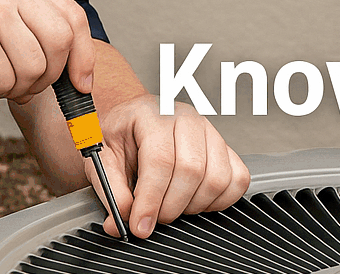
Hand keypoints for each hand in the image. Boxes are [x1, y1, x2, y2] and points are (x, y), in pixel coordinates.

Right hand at [0, 0, 94, 101]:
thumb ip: (33, 25)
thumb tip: (79, 65)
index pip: (72, 15)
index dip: (82, 54)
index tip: (81, 82)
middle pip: (60, 42)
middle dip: (48, 75)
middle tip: (23, 85)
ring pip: (34, 66)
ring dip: (14, 85)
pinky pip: (4, 81)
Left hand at [89, 95, 249, 237]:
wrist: (131, 122)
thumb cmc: (119, 136)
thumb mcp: (102, 159)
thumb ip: (111, 192)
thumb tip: (121, 222)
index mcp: (152, 114)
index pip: (160, 159)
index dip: (151, 199)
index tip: (140, 225)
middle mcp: (186, 118)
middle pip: (192, 171)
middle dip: (170, 206)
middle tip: (153, 217)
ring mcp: (210, 132)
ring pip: (216, 178)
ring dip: (192, 206)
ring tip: (171, 206)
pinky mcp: (225, 148)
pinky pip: (237, 179)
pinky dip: (219, 201)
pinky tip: (194, 200)